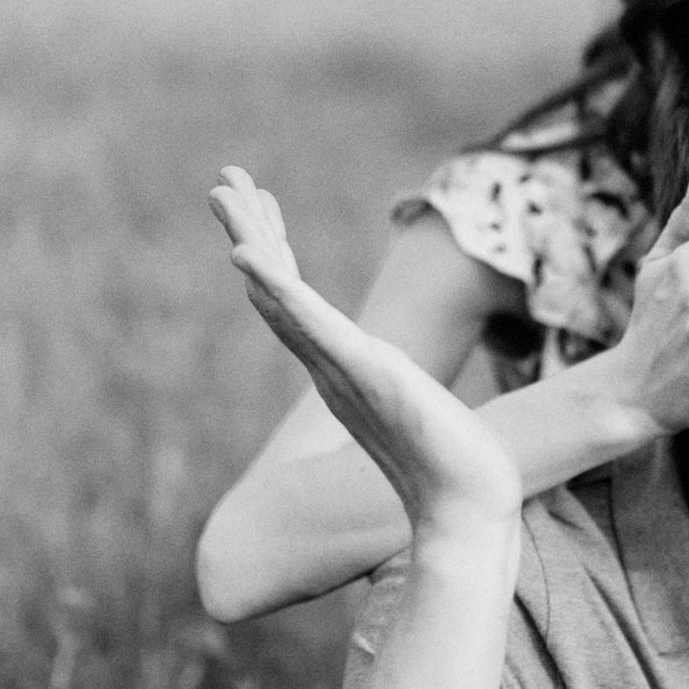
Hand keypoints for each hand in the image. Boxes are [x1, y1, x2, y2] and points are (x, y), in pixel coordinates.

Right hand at [210, 167, 520, 537]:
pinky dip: (276, 287)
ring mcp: (342, 368)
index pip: (297, 300)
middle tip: (222, 178)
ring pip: (281, 293)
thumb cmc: (454, 470)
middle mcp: (331, 367)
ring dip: (251, 239)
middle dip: (250, 229)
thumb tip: (408, 393)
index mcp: (342, 371)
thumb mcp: (423, 412)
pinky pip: (309, 322)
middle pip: (276, 287)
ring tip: (222, 192)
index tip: (261, 203)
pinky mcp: (363, 371)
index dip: (275, 252)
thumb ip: (406, 396)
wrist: (467, 509)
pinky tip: (247, 256)